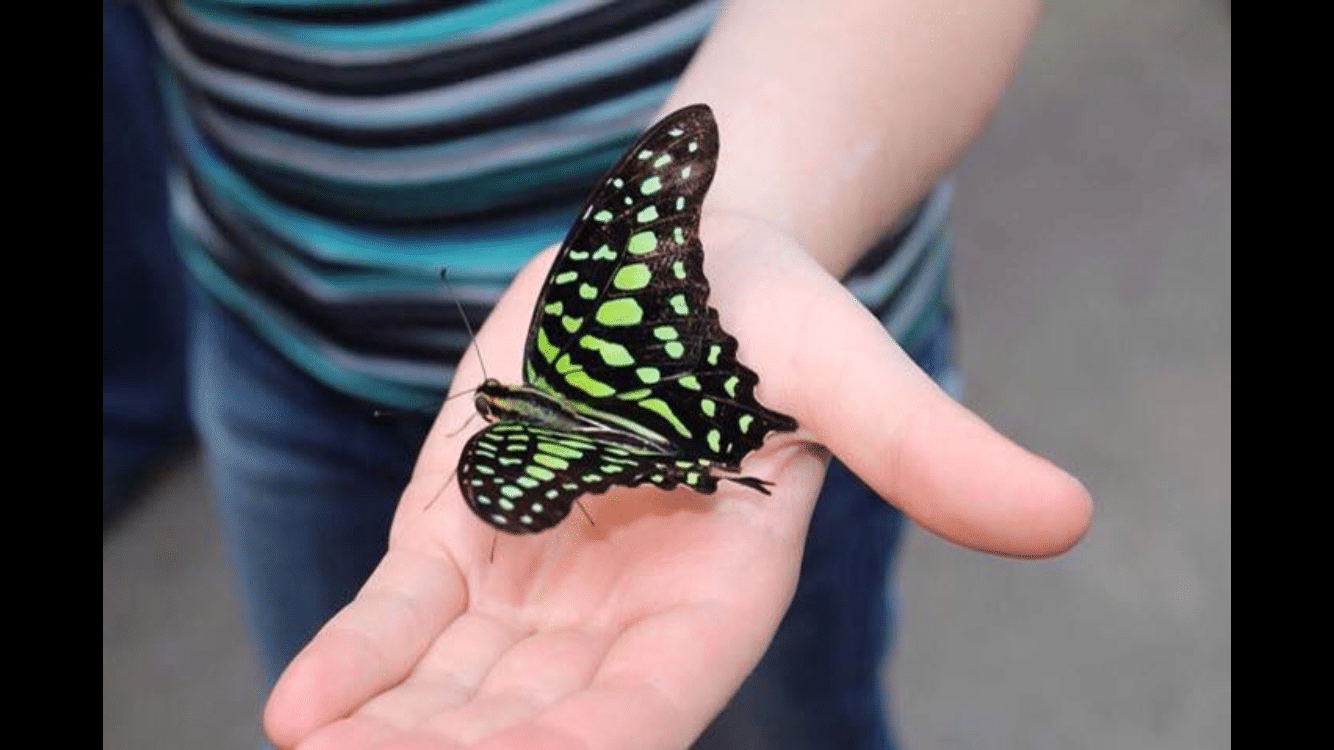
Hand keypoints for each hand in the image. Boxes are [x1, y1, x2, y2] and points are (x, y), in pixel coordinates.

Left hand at [263, 213, 1090, 748]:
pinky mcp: (460, 531)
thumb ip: (922, 445)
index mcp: (720, 586)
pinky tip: (299, 705)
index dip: (592, 742)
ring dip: (395, 734)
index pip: (654, 699)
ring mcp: (533, 582)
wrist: (670, 254)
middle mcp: (622, 608)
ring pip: (457, 686)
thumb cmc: (765, 304)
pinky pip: (402, 612)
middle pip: (541, 718)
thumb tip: (1065, 519)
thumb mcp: (842, 359)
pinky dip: (355, 658)